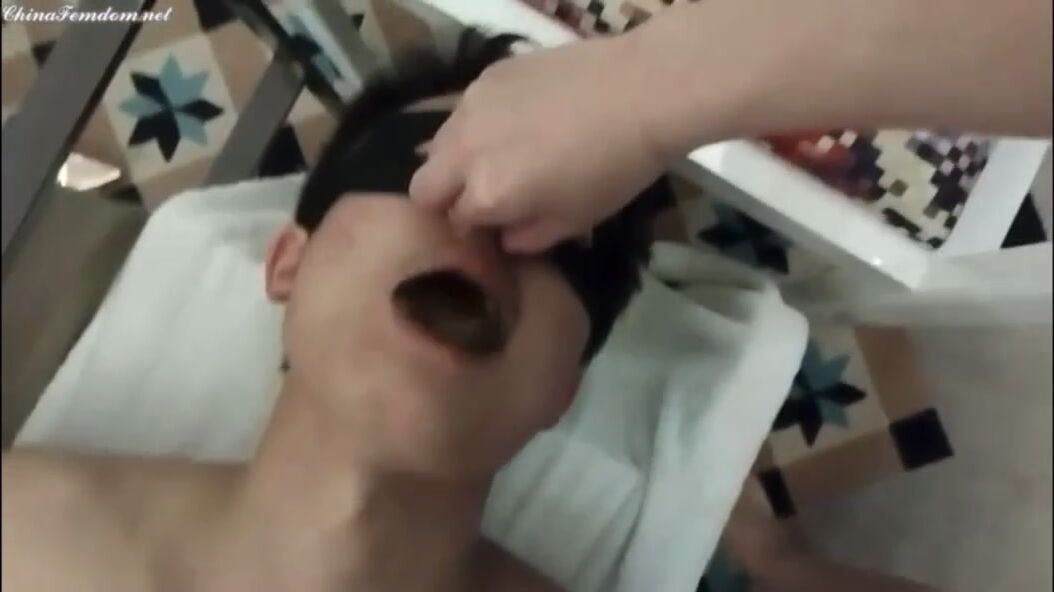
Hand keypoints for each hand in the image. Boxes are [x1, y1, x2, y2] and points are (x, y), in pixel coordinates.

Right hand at [409, 37, 666, 252]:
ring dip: (458, 158)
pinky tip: (519, 118)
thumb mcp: (573, 222)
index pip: (454, 222)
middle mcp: (463, 152)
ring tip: (501, 153)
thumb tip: (502, 235)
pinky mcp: (486, 75)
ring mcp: (470, 107)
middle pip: (423, 185)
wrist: (640, 92)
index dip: (474, 227)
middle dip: (446, 196)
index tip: (495, 223)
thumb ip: (525, 238)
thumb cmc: (612, 169)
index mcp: (485, 196)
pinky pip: (464, 109)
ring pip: (439, 143)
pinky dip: (479, 122)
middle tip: (484, 193)